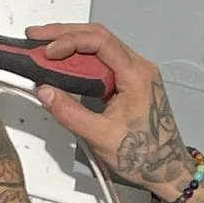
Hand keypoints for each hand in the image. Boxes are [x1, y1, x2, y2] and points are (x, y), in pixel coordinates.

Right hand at [24, 24, 195, 197]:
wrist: (167, 169)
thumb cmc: (145, 155)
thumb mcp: (100, 136)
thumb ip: (69, 112)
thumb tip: (44, 92)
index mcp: (137, 75)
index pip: (100, 42)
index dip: (70, 41)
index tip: (48, 51)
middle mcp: (139, 67)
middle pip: (98, 36)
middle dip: (65, 33)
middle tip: (36, 36)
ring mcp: (135, 73)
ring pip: (100, 47)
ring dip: (71, 44)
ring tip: (43, 48)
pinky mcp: (130, 82)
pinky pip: (103, 61)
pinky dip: (80, 60)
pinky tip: (62, 63)